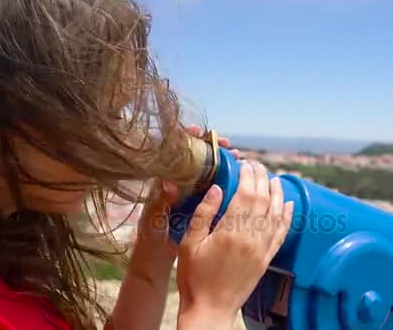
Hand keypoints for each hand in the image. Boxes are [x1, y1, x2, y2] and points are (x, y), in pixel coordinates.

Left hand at [135, 125, 238, 250]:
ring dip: (222, 163)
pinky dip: (226, 181)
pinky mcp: (198, 207)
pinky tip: (240, 180)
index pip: (176, 153)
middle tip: (228, 146)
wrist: (155, 259)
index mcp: (163, 183)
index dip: (187, 139)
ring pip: (208, 172)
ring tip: (238, 157)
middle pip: (196, 159)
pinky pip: (213, 189)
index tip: (200, 132)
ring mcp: (188, 195)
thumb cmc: (152, 238)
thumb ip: (162, 200)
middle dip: (212, 149)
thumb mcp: (156, 219)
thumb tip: (168, 181)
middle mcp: (176, 185)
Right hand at [176, 160, 293, 328]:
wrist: (211, 309)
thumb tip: (218, 188)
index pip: (246, 193)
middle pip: (262, 199)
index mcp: (230, 231)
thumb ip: (204, 214)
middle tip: (256, 165)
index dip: (247, 175)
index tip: (244, 163)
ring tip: (274, 178)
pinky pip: (282, 233)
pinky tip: (289, 204)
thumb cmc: (195, 278)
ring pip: (276, 213)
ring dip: (277, 193)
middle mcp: (251, 237)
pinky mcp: (267, 259)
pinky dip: (287, 217)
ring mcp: (262, 248)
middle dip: (261, 178)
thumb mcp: (189, 244)